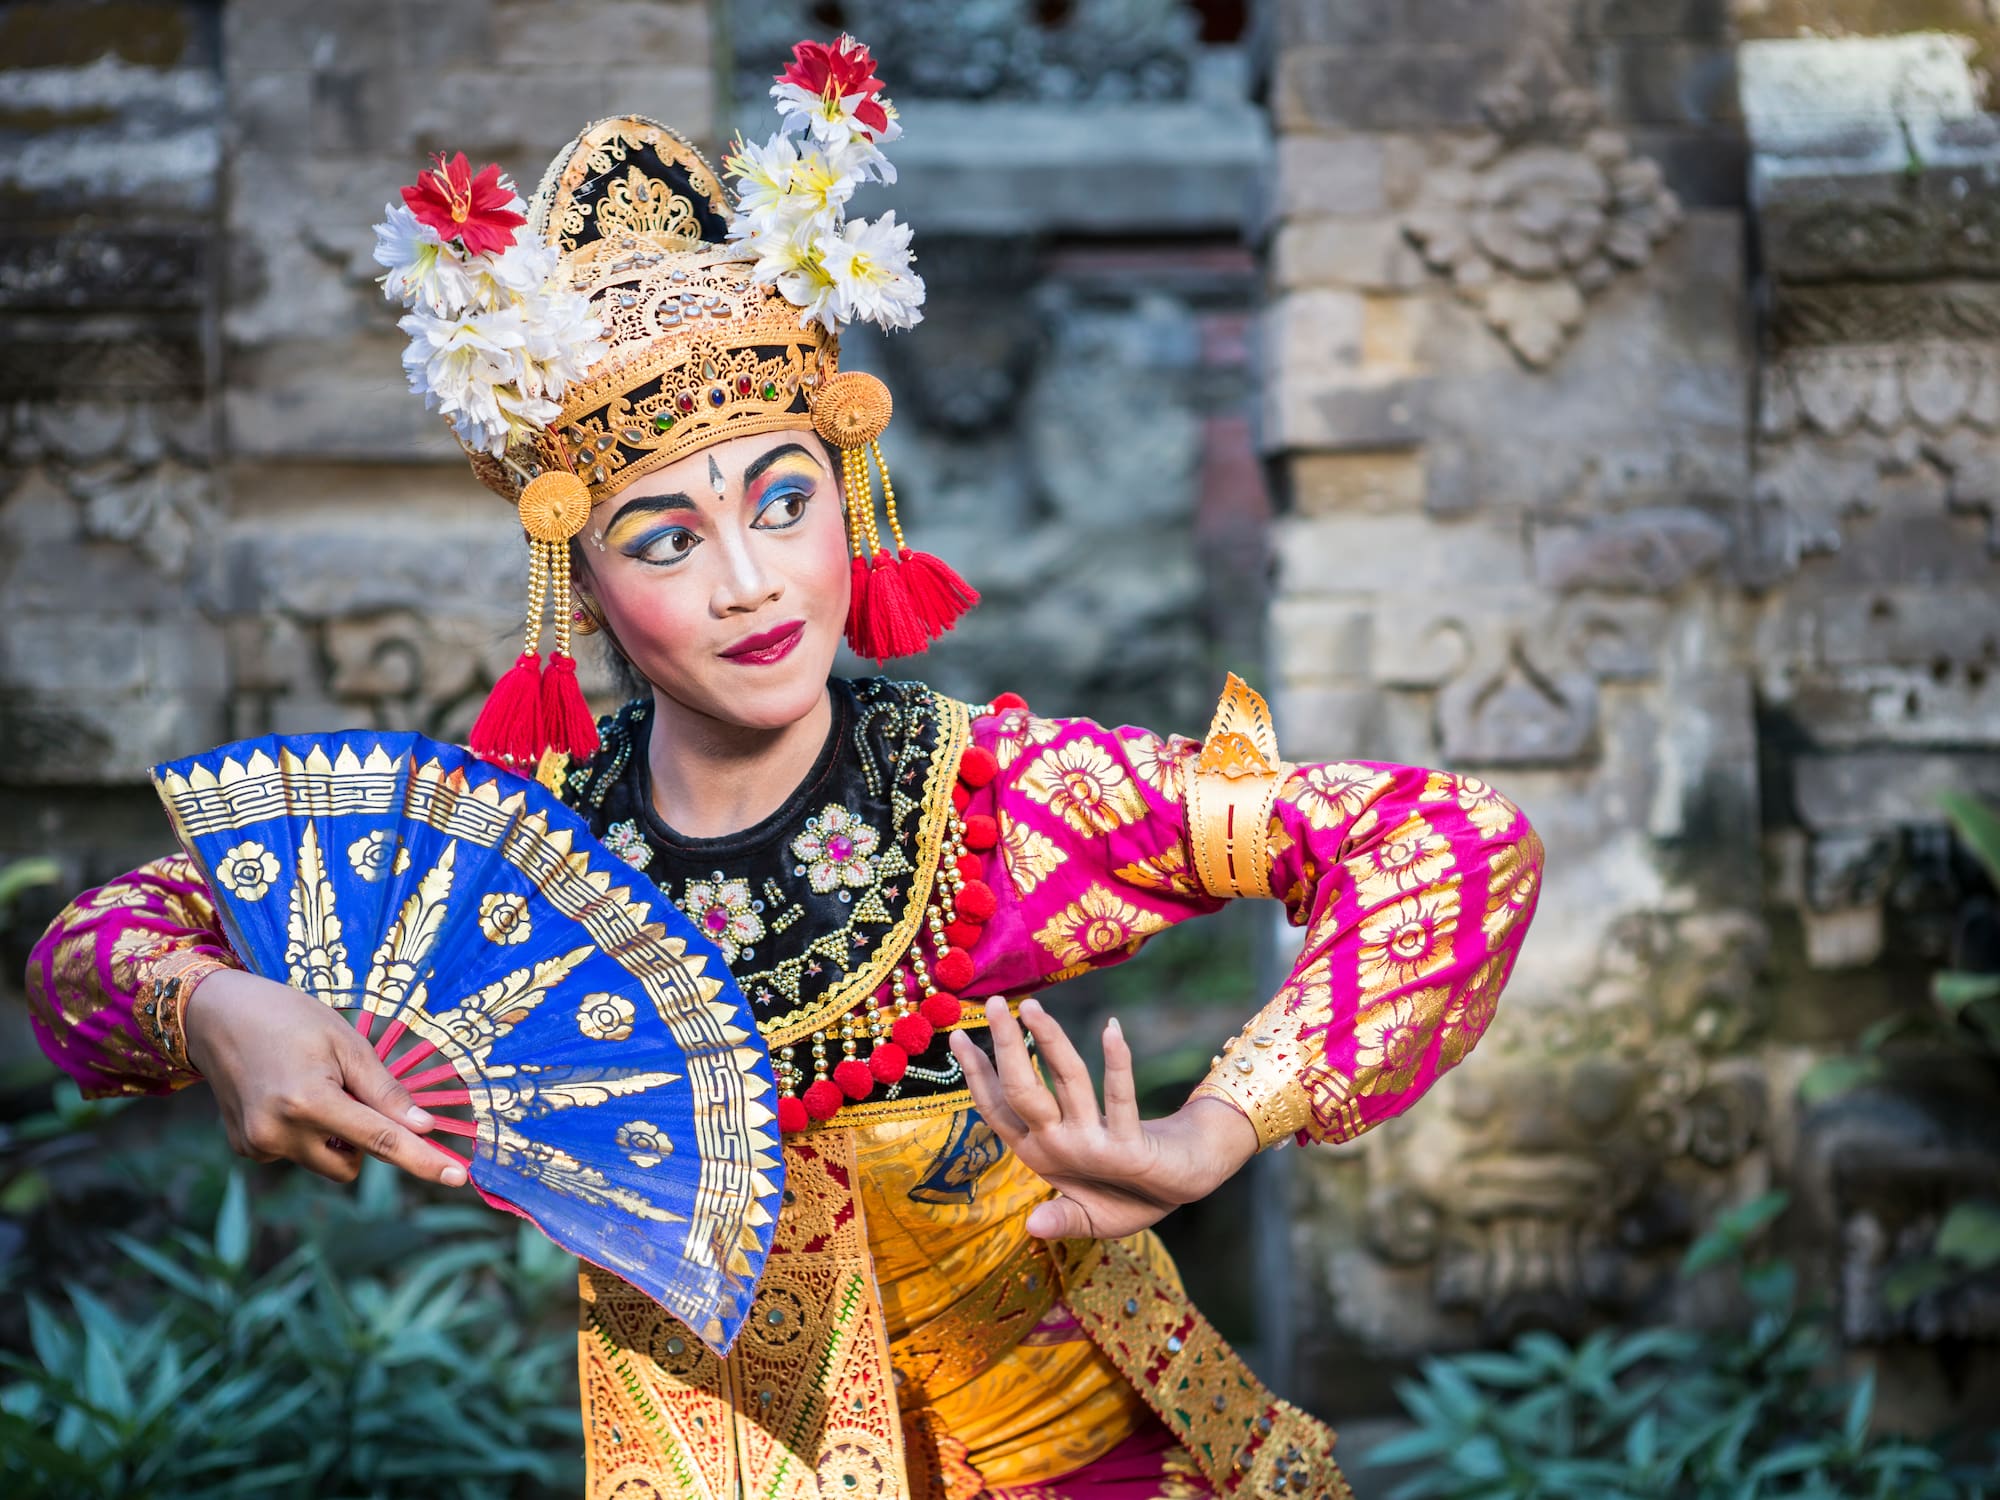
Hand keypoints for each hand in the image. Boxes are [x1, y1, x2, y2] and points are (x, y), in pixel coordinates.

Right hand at [183, 968, 465, 1188]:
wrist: (217, 1015)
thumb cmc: (290, 1018)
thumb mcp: (346, 1043)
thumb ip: (385, 1091)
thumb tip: (424, 1127)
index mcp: (309, 1102)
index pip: (380, 1141)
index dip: (423, 1159)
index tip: (458, 1177)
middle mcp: (278, 1133)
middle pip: (353, 1163)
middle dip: (365, 1139)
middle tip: (350, 1089)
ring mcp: (257, 1147)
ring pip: (326, 1162)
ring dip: (336, 1138)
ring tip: (314, 1087)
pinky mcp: (245, 1150)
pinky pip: (297, 1155)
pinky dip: (306, 1135)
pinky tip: (287, 1096)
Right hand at [948, 996, 1257, 1240]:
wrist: (1180, 1189)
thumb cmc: (1122, 1189)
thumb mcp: (1081, 1206)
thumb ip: (1055, 1212)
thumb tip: (1031, 1227)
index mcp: (1039, 1154)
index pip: (997, 1109)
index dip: (977, 1074)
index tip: (957, 1037)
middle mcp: (1059, 1148)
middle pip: (1023, 1090)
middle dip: (1008, 1045)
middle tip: (992, 1003)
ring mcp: (1094, 1146)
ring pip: (1068, 1081)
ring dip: (1051, 1040)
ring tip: (1033, 1006)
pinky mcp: (1129, 1146)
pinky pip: (1122, 1095)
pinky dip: (1118, 1062)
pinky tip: (1112, 1028)